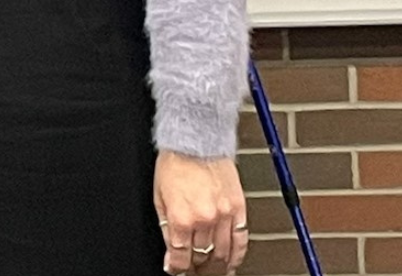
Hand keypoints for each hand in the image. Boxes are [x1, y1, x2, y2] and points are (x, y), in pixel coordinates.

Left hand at [152, 150, 246, 274]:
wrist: (196, 140)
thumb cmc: (175, 164)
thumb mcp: (160, 200)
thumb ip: (167, 232)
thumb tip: (171, 255)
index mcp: (182, 218)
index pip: (182, 258)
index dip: (178, 269)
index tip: (177, 270)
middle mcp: (205, 219)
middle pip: (203, 258)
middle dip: (197, 269)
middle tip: (194, 271)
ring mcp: (224, 214)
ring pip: (223, 254)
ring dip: (217, 266)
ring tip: (212, 270)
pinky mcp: (238, 206)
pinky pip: (241, 239)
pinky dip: (237, 254)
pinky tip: (232, 261)